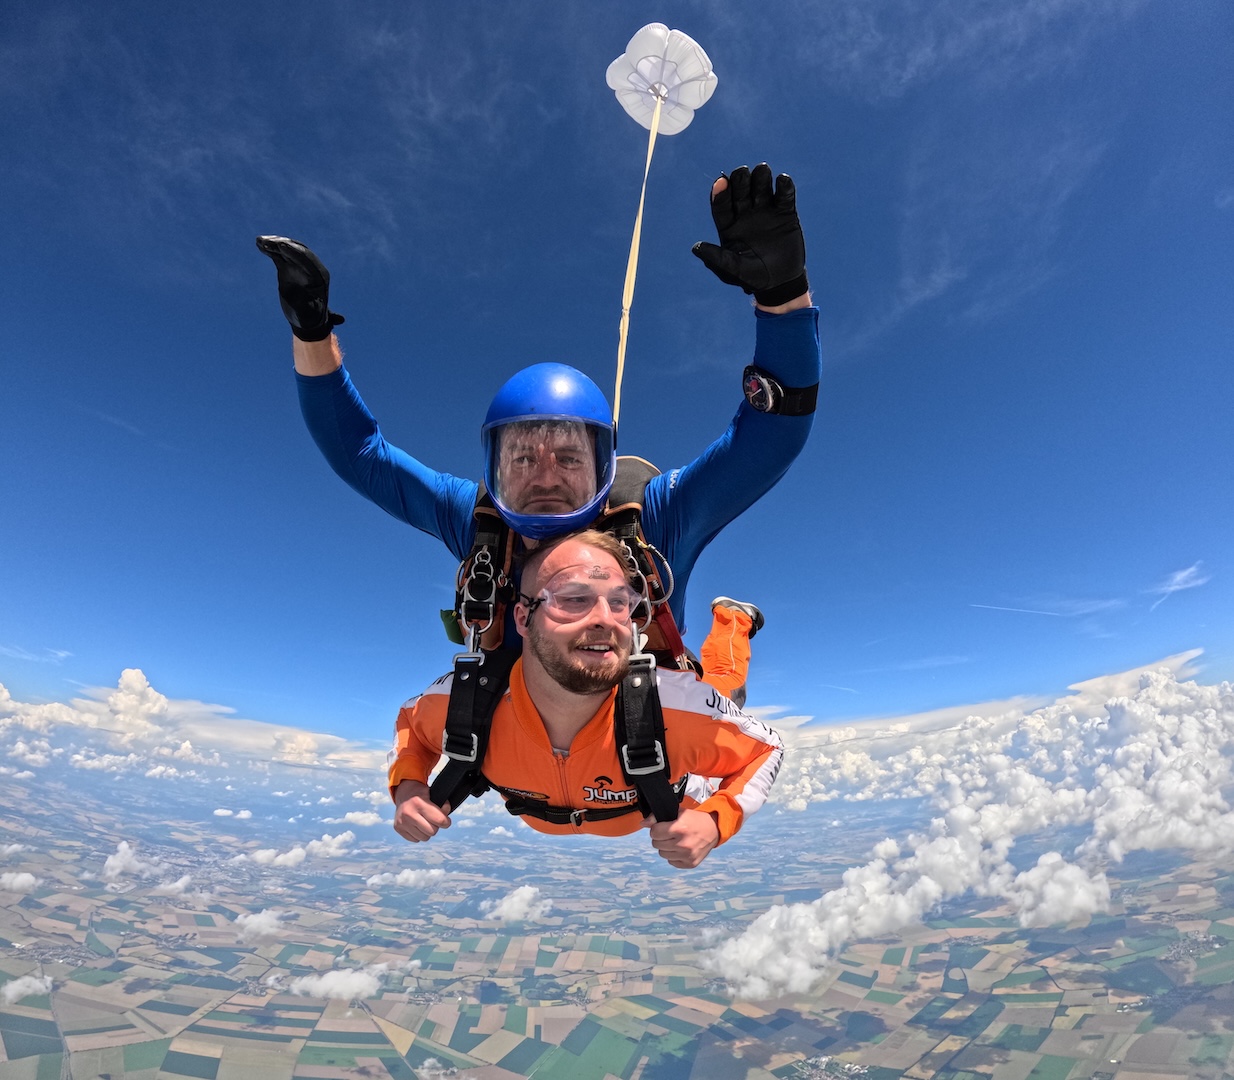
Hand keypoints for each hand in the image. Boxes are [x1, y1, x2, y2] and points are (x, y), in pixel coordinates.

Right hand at [255, 235, 345, 340]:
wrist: (305, 319)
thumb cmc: (308, 319)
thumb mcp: (307, 315)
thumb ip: (304, 306)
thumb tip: (301, 299)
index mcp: (319, 276)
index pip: (307, 259)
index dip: (294, 252)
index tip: (281, 245)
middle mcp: (311, 268)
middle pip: (297, 251)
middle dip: (282, 245)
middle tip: (267, 241)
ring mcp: (299, 266)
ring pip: (287, 251)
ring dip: (274, 245)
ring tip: (260, 241)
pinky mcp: (289, 266)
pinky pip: (279, 255)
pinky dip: (270, 250)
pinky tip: (259, 244)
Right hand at [392, 780, 451, 842]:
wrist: (404, 793)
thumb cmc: (421, 794)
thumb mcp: (433, 793)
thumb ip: (443, 805)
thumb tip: (445, 819)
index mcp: (418, 802)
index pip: (439, 820)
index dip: (446, 822)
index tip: (446, 821)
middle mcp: (408, 813)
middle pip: (432, 831)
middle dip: (436, 826)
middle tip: (434, 820)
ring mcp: (402, 822)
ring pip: (424, 838)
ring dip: (427, 832)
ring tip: (425, 822)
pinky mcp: (398, 828)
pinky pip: (415, 840)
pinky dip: (419, 834)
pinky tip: (417, 825)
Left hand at [643, 809, 719, 868]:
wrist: (713, 829)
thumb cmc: (694, 820)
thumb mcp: (678, 812)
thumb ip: (658, 817)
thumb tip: (642, 823)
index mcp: (679, 828)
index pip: (654, 832)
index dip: (656, 829)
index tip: (662, 827)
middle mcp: (683, 844)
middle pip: (656, 844)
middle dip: (660, 838)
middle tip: (669, 834)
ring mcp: (687, 855)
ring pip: (662, 854)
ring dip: (666, 847)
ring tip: (674, 841)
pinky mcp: (690, 864)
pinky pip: (671, 862)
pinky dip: (673, 856)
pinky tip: (680, 848)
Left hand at [692, 163, 808, 306]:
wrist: (780, 282)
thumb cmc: (752, 278)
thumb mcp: (732, 271)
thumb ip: (717, 258)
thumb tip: (696, 248)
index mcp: (728, 225)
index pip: (721, 205)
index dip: (720, 193)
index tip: (721, 181)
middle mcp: (745, 213)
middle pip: (741, 191)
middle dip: (741, 180)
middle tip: (743, 172)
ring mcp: (765, 211)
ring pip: (761, 188)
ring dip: (761, 177)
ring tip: (762, 170)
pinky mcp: (785, 212)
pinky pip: (785, 195)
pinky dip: (785, 186)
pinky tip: (782, 180)